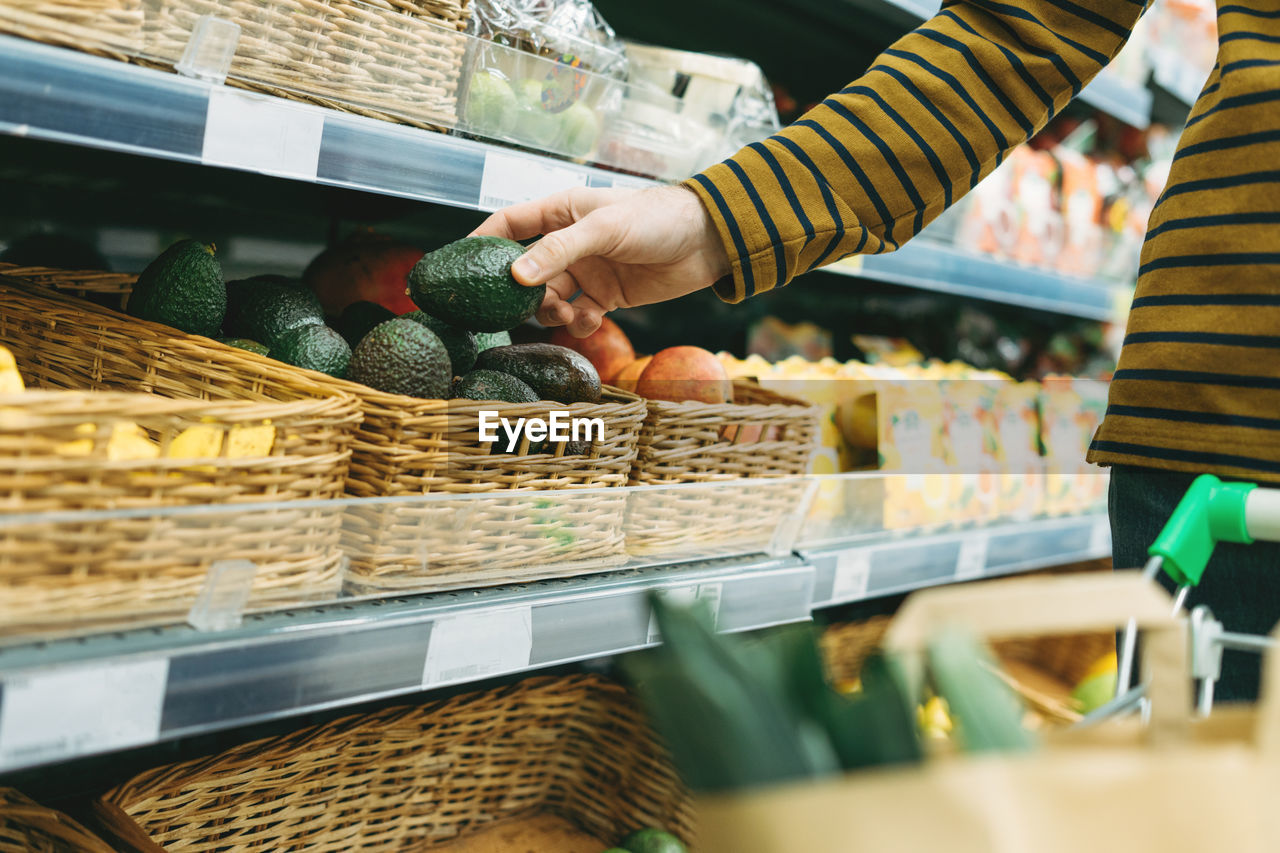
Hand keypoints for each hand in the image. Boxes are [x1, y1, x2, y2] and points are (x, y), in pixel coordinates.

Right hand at [469, 185, 730, 336]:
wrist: (707, 240)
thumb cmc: (657, 218)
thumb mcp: (603, 229)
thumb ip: (559, 251)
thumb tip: (516, 277)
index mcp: (563, 211)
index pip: (509, 225)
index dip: (483, 243)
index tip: (459, 266)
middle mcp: (570, 242)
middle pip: (527, 271)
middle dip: (521, 293)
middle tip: (518, 310)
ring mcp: (588, 271)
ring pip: (551, 298)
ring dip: (553, 312)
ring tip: (570, 314)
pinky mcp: (608, 296)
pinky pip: (579, 315)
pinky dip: (579, 324)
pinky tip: (592, 321)